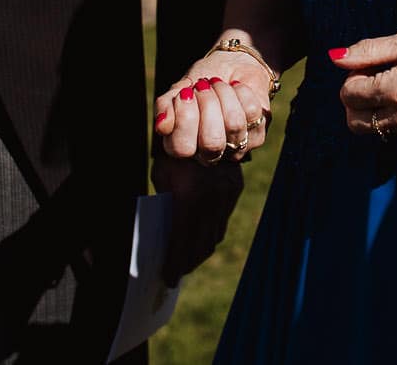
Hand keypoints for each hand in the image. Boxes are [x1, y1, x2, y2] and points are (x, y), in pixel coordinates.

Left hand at [151, 150, 241, 283]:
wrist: (205, 118)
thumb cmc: (173, 149)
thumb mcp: (161, 175)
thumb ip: (165, 203)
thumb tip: (162, 232)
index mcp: (188, 197)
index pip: (180, 242)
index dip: (173, 264)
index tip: (167, 278)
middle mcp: (210, 199)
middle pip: (200, 245)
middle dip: (187, 263)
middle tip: (175, 273)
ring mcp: (226, 194)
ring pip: (215, 235)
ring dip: (200, 251)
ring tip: (186, 260)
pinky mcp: (235, 189)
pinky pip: (223, 220)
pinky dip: (211, 234)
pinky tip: (201, 238)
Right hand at [155, 48, 273, 164]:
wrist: (232, 65)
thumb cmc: (201, 80)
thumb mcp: (179, 89)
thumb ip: (165, 107)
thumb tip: (162, 126)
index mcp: (184, 145)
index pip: (181, 148)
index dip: (184, 118)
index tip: (186, 92)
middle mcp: (210, 153)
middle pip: (211, 142)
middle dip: (208, 105)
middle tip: (204, 85)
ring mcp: (236, 147)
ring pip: (233, 125)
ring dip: (224, 94)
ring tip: (218, 83)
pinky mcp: (257, 135)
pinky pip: (251, 112)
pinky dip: (241, 91)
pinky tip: (235, 87)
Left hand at [333, 20, 396, 143]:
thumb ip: (369, 51)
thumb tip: (336, 58)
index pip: (349, 95)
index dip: (352, 77)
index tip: (370, 64)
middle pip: (354, 122)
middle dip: (356, 99)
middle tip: (375, 77)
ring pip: (374, 130)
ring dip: (374, 109)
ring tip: (396, 83)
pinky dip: (394, 116)